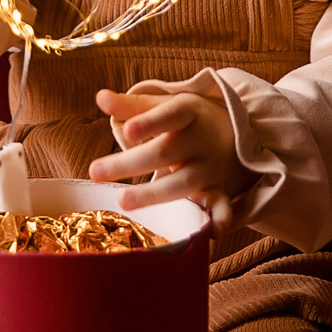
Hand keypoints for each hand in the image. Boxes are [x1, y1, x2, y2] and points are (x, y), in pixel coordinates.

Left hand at [89, 82, 254, 216]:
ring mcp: (209, 167)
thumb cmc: (187, 119)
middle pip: (165, 153)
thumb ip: (132, 106)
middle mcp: (200, 141)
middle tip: (94, 171)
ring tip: (123, 201)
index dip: (150, 123)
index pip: (170, 115)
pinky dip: (219, 218)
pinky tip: (212, 234)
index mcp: (187, 113)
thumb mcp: (165, 105)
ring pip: (183, 183)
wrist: (237, 133)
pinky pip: (221, 205)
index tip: (127, 131)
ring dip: (154, 194)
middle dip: (130, 163)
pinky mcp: (218, 189)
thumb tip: (100, 97)